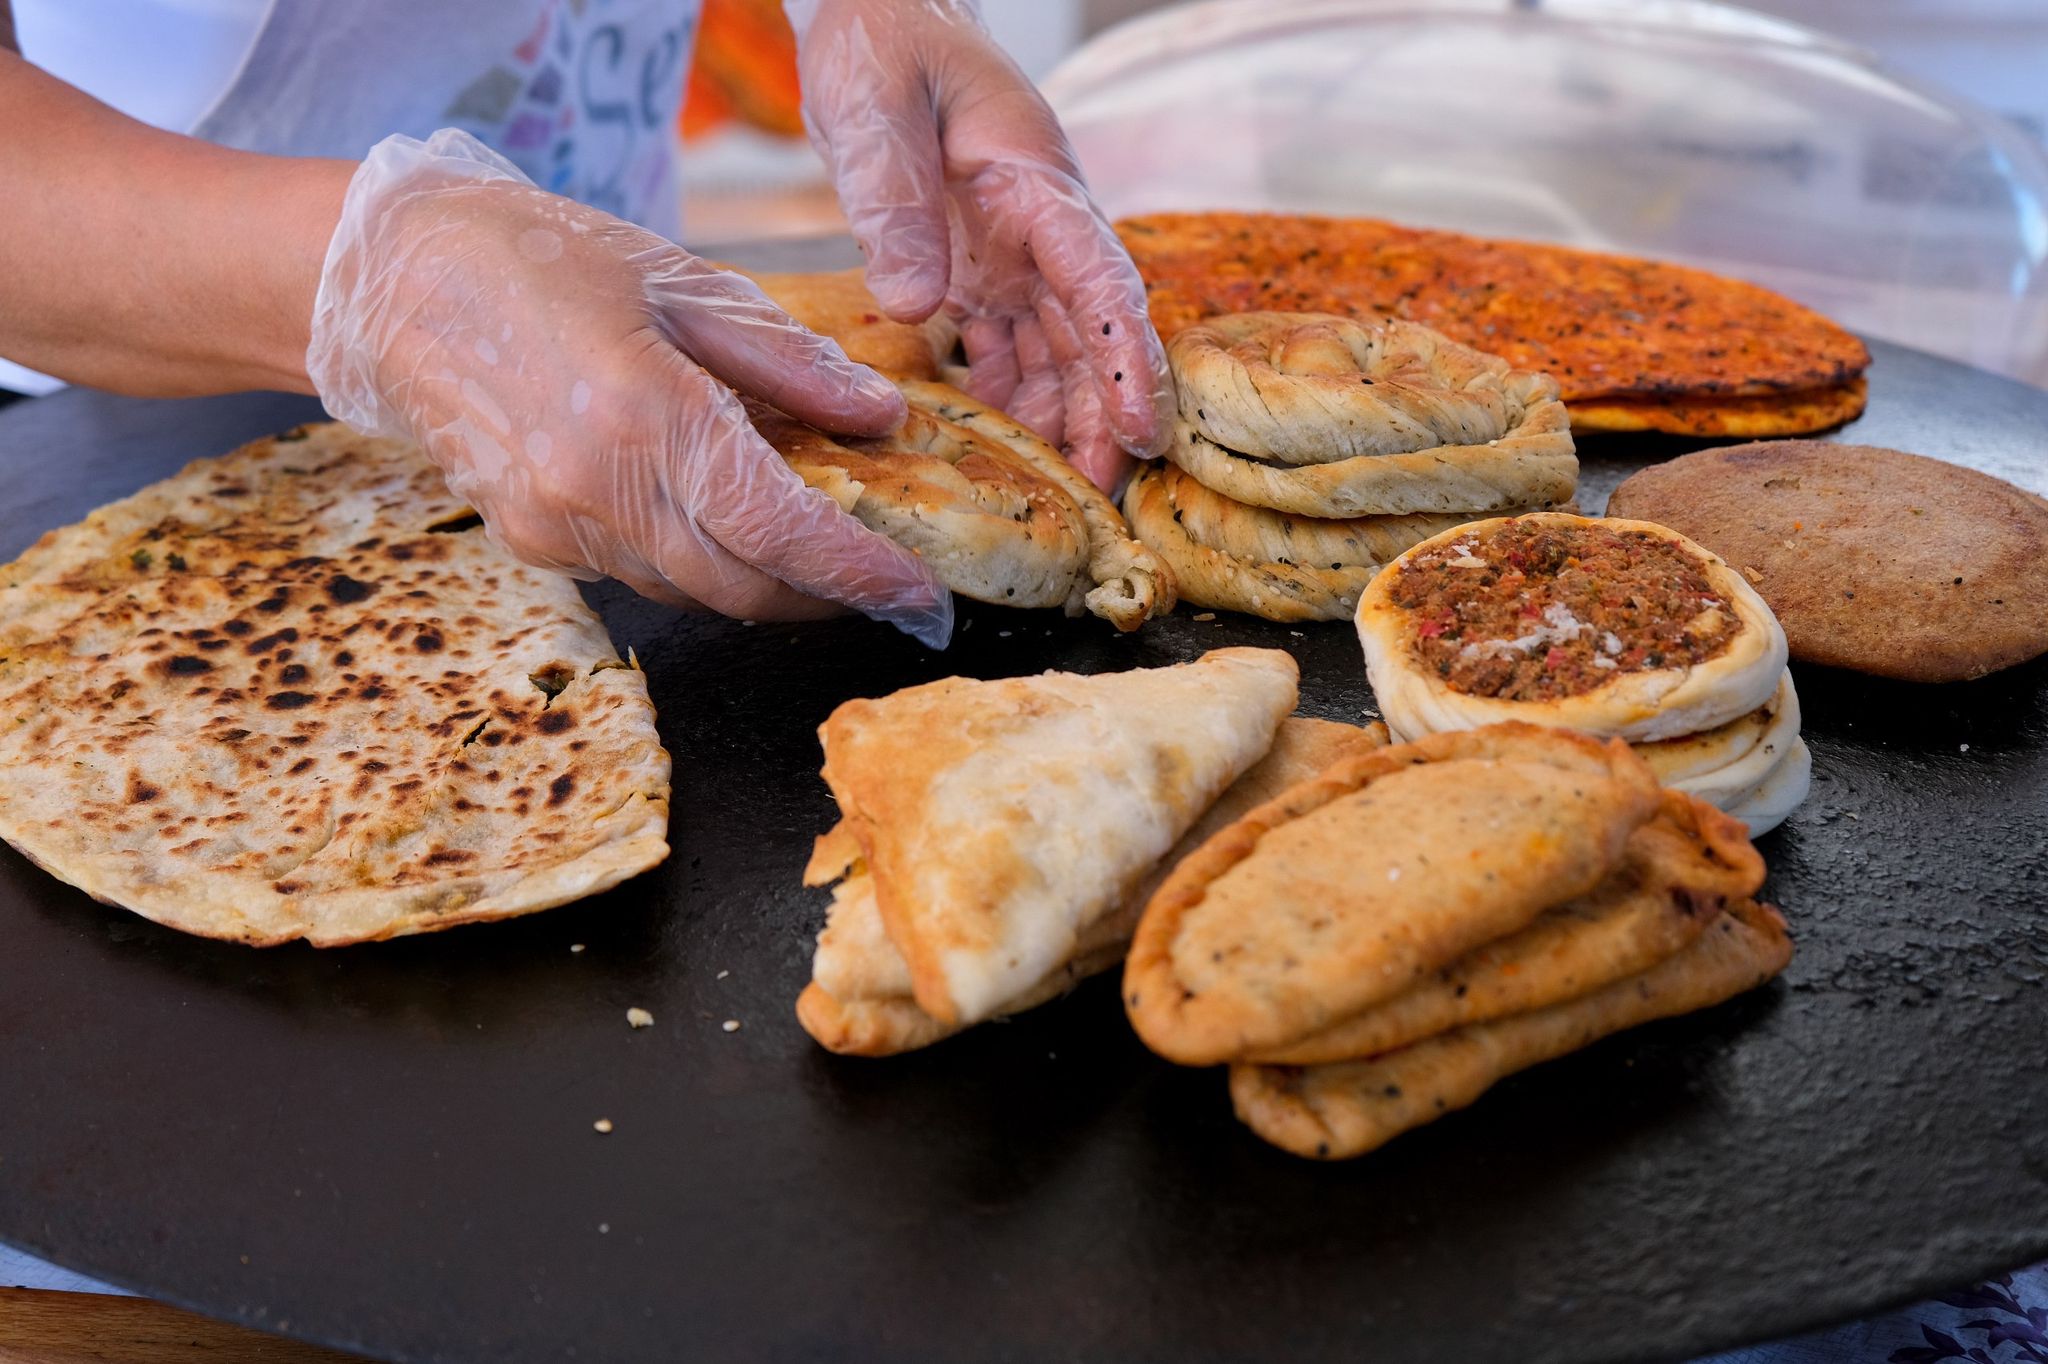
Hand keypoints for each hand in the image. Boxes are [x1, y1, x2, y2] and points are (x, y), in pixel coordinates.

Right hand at [307, 129, 952, 645]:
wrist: (396, 281)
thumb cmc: (545, 259)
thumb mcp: (687, 285)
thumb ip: (791, 363)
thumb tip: (882, 421)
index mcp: (645, 416)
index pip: (780, 533)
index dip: (860, 576)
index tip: (921, 598)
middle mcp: (597, 491)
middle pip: (745, 588)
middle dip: (830, 599)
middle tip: (892, 586)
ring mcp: (558, 526)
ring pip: (697, 593)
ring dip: (770, 587)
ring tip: (827, 552)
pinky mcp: (534, 542)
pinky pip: (645, 576)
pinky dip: (705, 565)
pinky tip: (733, 526)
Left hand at [785, 0, 1170, 491]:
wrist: (879, 13)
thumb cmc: (884, 42)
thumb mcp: (873, 109)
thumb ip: (893, 200)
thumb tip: (913, 302)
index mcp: (1038, 185)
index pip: (1102, 284)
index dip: (1127, 365)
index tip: (1142, 434)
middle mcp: (1044, 229)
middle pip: (1095, 338)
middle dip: (1106, 420)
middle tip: (1103, 505)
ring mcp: (1018, 252)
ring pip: (1059, 352)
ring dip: (1062, 420)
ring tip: (1057, 499)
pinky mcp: (984, 267)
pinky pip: (1010, 345)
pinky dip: (1009, 395)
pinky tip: (998, 444)